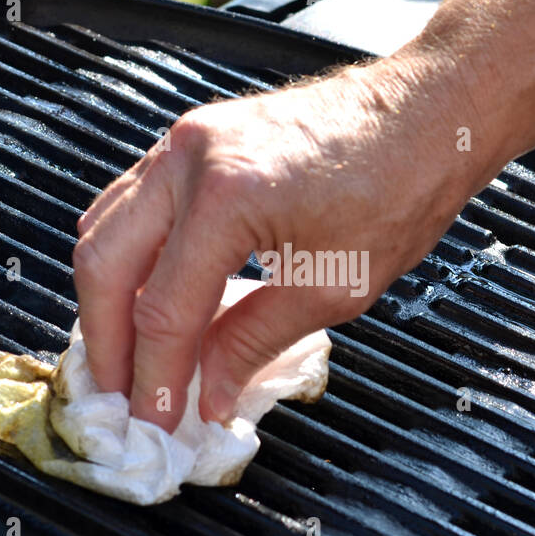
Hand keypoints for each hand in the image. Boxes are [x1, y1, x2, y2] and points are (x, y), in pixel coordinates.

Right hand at [72, 52, 497, 431]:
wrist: (429, 113)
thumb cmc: (400, 186)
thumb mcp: (333, 287)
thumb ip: (253, 342)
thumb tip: (208, 394)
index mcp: (227, 196)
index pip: (164, 310)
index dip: (154, 377)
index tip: (154, 422)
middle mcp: (191, 159)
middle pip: (105, 263)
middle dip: (106, 341)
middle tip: (119, 397)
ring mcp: (186, 140)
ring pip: (106, 228)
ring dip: (108, 299)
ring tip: (126, 357)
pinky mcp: (194, 138)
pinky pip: (132, 203)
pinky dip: (129, 257)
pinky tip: (144, 297)